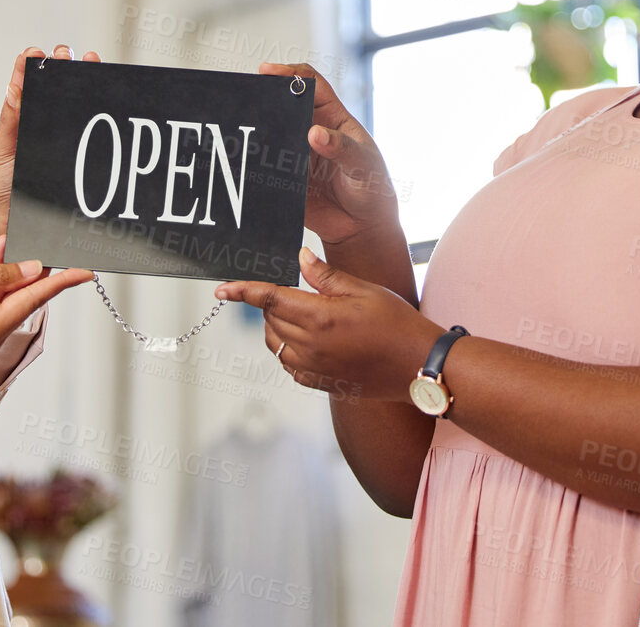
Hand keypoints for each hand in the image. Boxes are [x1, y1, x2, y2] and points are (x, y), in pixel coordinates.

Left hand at [0, 44, 100, 262]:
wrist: (15, 231)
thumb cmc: (3, 195)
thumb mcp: (1, 156)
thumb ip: (9, 124)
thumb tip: (13, 88)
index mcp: (21, 125)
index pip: (28, 89)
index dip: (32, 68)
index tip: (36, 52)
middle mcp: (43, 130)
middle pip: (56, 92)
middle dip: (63, 67)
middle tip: (64, 53)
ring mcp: (62, 143)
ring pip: (76, 107)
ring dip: (83, 81)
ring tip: (88, 61)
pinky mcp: (77, 160)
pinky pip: (90, 136)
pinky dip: (100, 114)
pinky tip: (105, 96)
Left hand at [215, 247, 441, 400]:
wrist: (417, 365)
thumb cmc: (396, 324)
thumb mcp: (363, 290)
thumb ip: (326, 276)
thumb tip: (301, 256)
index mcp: (319, 318)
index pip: (269, 300)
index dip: (242, 292)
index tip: (222, 288)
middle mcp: (310, 346)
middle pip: (269, 320)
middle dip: (270, 304)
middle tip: (293, 291)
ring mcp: (313, 368)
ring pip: (275, 344)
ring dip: (277, 327)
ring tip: (303, 314)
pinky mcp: (320, 383)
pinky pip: (289, 364)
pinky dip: (288, 349)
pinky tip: (308, 339)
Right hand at [256, 62, 403, 248]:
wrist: (363, 229)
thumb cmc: (373, 189)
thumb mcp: (364, 165)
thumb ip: (342, 148)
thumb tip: (315, 133)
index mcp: (334, 118)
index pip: (310, 85)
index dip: (289, 73)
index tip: (268, 71)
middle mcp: (311, 131)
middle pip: (284, 105)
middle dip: (265, 97)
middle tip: (248, 96)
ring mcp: (296, 154)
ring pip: (271, 133)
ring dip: (258, 129)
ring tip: (242, 127)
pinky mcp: (286, 178)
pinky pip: (265, 166)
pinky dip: (254, 162)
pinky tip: (245, 160)